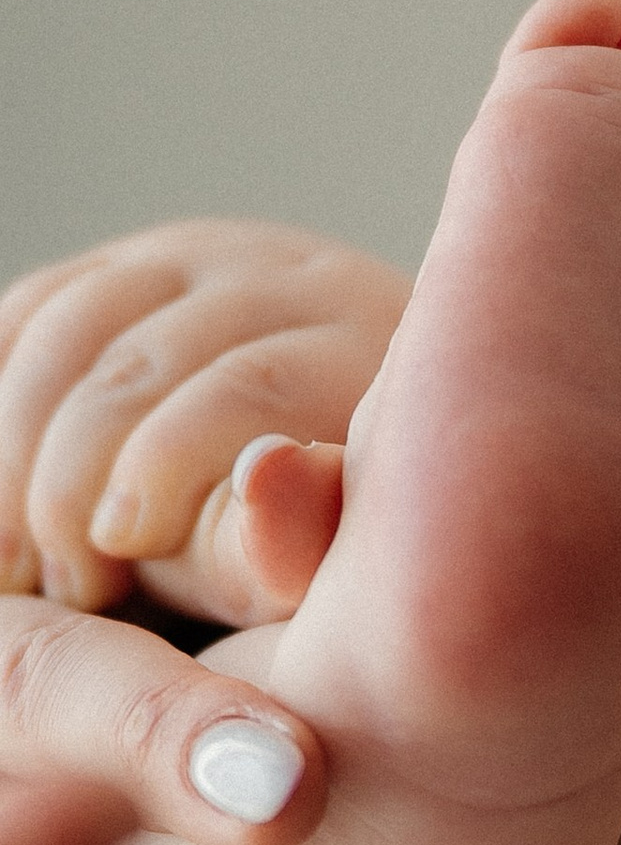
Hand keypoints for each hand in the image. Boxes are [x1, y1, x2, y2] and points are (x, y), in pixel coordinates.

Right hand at [0, 217, 405, 619]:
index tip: (117, 548)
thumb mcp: (310, 563)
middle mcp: (285, 278)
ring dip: (15, 445)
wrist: (306, 476)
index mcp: (362, 345)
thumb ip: (285, 539)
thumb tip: (264, 475)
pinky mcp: (121, 267)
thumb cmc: (313, 538)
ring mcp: (196, 260)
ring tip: (17, 559)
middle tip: (66, 584)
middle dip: (74, 477)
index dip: (163, 463)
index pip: (248, 384)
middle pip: (144, 358)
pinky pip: (30, 312)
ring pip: (68, 326)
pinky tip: (8, 485)